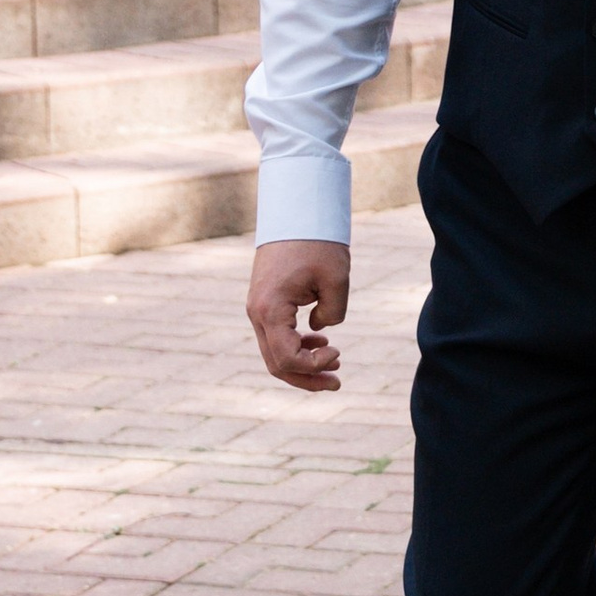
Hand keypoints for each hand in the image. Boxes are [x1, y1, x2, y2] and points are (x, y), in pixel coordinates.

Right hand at [248, 239, 349, 390]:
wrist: (296, 212)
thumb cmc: (317, 243)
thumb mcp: (336, 279)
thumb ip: (333, 312)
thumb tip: (321, 330)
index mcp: (270, 310)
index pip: (286, 358)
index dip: (313, 366)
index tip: (338, 352)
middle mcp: (257, 313)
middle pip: (276, 362)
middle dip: (307, 377)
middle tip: (337, 383)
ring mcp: (257, 308)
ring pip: (274, 351)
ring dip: (302, 364)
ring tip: (335, 363)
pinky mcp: (264, 302)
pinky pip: (276, 335)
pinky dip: (296, 345)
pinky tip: (321, 342)